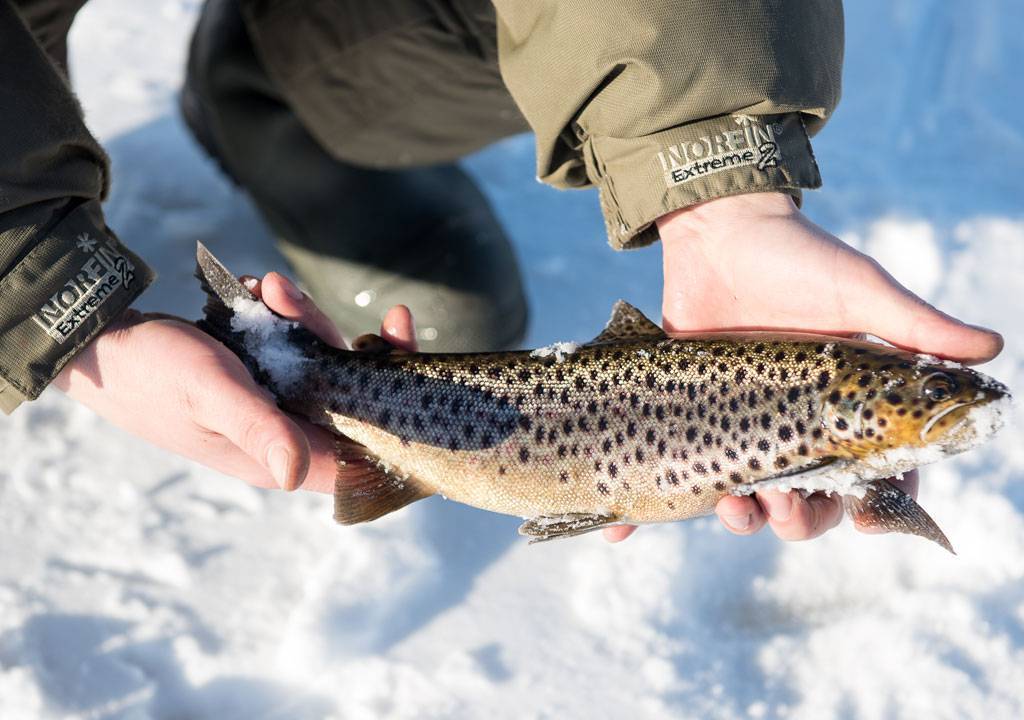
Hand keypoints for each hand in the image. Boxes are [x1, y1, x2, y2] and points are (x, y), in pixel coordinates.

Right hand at [55, 271, 415, 494]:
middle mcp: (285, 435)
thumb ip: (257, 427)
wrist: (99, 341)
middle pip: (353, 401)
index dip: (399, 418)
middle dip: (343, 345)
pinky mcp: (261, 377)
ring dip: (304, 321)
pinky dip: (282, 317)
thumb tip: (295, 474)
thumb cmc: (151, 371)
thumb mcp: (209, 391)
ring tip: (265, 287)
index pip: (363, 453)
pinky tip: (253, 291)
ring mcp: (274, 405)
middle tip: (330, 303)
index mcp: (279, 455)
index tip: (402, 354)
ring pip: (324, 367)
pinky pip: (294, 348)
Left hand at [602, 192, 1001, 542]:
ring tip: (730, 503)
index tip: (868, 521)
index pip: (873, 475)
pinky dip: (637, 511)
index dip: (880, 508)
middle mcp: (790, 423)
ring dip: (740, 518)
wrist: (719, 230)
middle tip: (784, 501)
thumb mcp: (860, 291)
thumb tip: (993, 351)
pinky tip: (618, 530)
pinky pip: (666, 466)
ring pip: (743, 497)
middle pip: (806, 501)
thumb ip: (917, 327)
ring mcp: (735, 423)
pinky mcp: (685, 414)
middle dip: (800, 518)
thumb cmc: (799, 257)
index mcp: (841, 406)